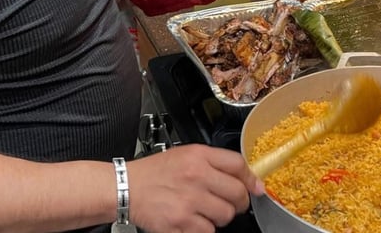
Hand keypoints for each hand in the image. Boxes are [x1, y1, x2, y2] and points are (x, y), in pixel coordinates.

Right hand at [127, 144, 263, 232]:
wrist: (127, 187)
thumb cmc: (157, 172)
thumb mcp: (187, 155)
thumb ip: (217, 163)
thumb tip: (251, 181)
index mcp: (198, 157)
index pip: (239, 165)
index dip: (250, 178)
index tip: (254, 187)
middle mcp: (195, 177)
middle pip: (238, 194)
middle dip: (238, 202)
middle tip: (228, 202)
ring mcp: (188, 202)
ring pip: (225, 216)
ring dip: (219, 216)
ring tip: (204, 209)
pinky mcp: (180, 224)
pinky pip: (207, 231)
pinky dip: (202, 229)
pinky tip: (191, 219)